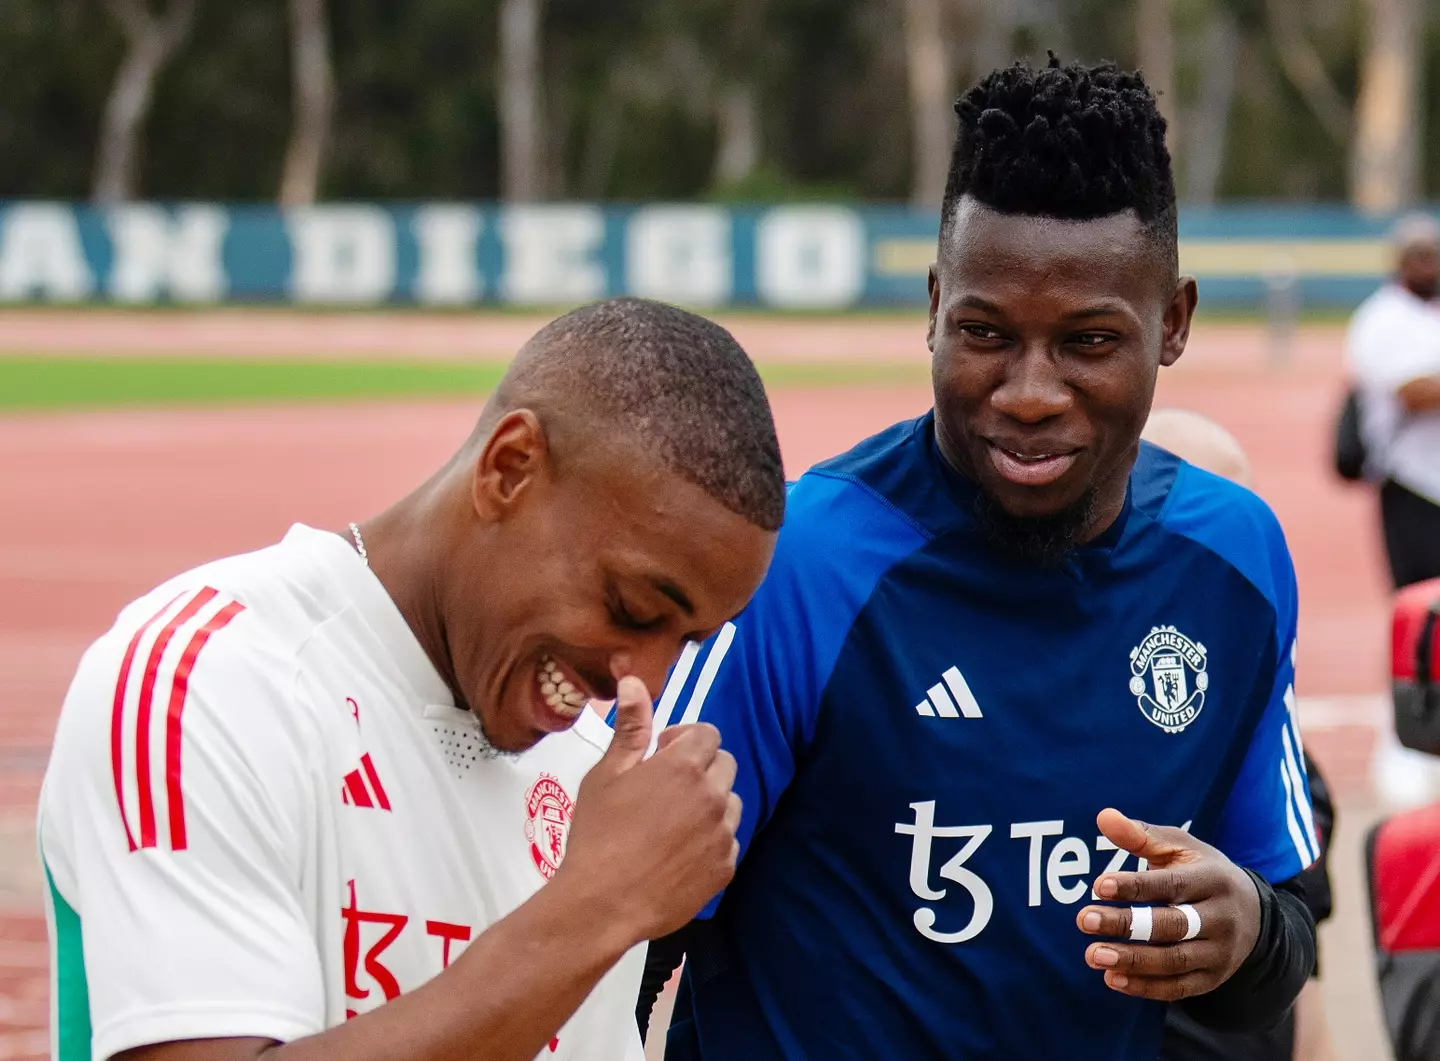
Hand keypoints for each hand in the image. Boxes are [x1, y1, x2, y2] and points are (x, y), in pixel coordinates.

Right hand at [554, 676, 740, 943]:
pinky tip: (677, 854)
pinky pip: (727, 842)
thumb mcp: (607, 773)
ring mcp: (723, 834)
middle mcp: (713, 795)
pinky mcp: (725, 868)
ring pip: (731, 803)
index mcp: (685, 766)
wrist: (602, 903)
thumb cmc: (598, 833)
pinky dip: (710, 841)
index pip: (708, 733)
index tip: (660, 755)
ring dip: (709, 804)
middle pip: (725, 764)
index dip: (684, 740)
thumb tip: (634, 680)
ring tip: (672, 822)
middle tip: (665, 789)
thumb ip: (630, 726)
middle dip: (701, 768)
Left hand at [1075, 808, 1260, 1001]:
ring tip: (1092, 954)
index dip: (1134, 886)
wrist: (1252, 912)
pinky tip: (1112, 979)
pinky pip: (1179, 988)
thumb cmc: (1201, 871)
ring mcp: (1220, 953)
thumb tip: (1103, 816)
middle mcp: (1221, 918)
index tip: (1098, 886)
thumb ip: (1140, 836)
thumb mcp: (1178, 847)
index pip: (1170, 885)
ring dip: (1132, 960)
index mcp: (1212, 880)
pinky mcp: (1213, 979)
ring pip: (1175, 961)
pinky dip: (1146, 987)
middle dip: (1126, 924)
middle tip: (1083, 920)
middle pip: (1172, 925)